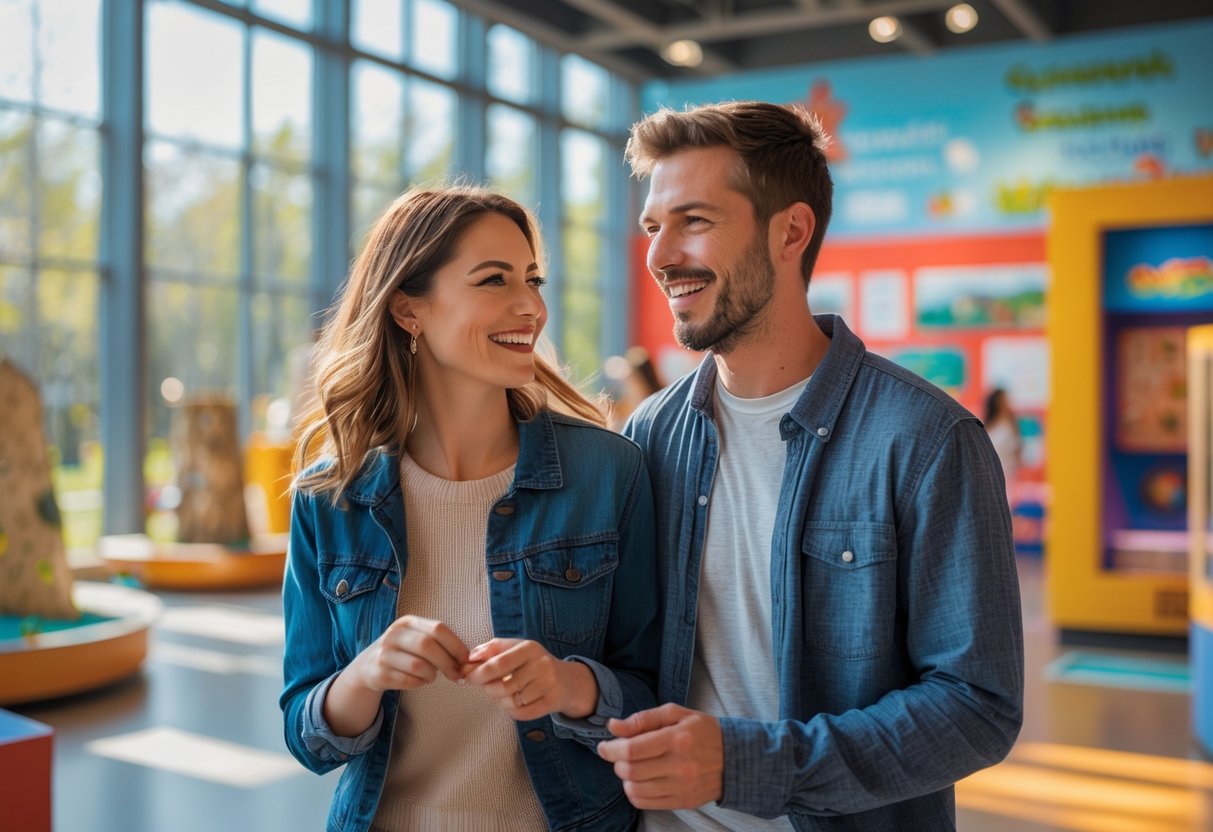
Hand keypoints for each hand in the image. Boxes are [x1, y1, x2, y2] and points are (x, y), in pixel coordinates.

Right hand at [351, 614, 468, 692]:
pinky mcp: (379, 673)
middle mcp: (394, 634)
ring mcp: (384, 654)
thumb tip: (466, 659)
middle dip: (448, 663)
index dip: (456, 645)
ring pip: (419, 666)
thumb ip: (437, 643)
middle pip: (428, 646)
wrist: (367, 667)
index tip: (466, 660)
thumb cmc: (402, 652)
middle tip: (457, 675)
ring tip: (431, 676)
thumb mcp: (415, 638)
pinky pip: (409, 681)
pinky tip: (419, 680)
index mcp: (407, 622)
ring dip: (432, 675)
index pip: (438, 629)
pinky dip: (419, 683)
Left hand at [462, 638, 596, 720]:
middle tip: (487, 687)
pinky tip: (514, 704)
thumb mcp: (516, 648)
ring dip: (500, 702)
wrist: (567, 680)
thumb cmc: (533, 663)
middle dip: (488, 690)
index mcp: (529, 647)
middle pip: (502, 686)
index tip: (468, 677)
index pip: (498, 664)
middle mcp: (541, 664)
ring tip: (502, 695)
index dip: (479, 673)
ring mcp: (548, 684)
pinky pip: (521, 714)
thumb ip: (491, 650)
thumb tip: (469, 659)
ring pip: (511, 702)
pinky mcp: (552, 702)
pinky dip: (512, 711)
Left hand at [597, 703, 723, 808]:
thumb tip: (613, 726)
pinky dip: (635, 793)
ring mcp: (682, 786)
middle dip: (617, 762)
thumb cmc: (702, 731)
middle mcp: (680, 765)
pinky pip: (645, 803)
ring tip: (632, 767)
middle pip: (630, 771)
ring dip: (625, 778)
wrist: (735, 758)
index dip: (611, 749)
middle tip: (620, 755)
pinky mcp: (683, 801)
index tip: (604, 746)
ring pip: (635, 789)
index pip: (632, 750)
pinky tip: (641, 781)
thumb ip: (643, 719)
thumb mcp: (676, 714)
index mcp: (677, 738)